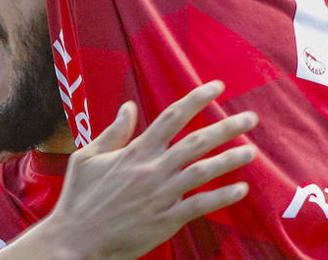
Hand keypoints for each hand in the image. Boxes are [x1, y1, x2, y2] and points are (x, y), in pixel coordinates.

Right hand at [1, 81, 257, 259]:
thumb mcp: (86, 157)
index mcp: (136, 151)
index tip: (217, 87)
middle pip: (197, 141)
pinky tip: (241, 189)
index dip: (197, 99)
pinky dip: (222, 197)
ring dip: (230, 160)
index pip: (173, 117)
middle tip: (251, 118)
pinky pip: (200, 205)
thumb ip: (113, 132)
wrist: (76, 240)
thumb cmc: (78, 198)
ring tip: (252, 151)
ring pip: (203, 171)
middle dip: (227, 127)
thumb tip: (129, 107)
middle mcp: (153, 169)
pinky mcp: (166, 220)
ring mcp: (161, 195)